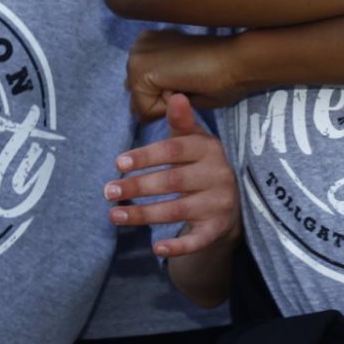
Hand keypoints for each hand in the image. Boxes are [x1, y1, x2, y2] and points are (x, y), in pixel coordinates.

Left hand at [104, 93, 239, 258]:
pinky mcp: (218, 228)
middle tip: (108, 191)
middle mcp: (218, 175)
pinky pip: (198, 239)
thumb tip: (174, 94)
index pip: (174, 150)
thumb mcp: (194, 139)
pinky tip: (156, 249)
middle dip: (138, 187)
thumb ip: (180, 120)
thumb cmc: (202, 162)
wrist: (234, 198)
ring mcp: (220, 204)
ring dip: (144, 214)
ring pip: (178, 210)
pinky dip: (178, 246)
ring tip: (114, 216)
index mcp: (208, 149)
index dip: (146, 156)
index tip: (118, 163)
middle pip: (173, 181)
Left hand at [125, 26, 243, 120]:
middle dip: (162, 102)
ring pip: (140, 107)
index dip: (169, 97)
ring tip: (187, 83)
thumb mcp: (182, 80)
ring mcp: (135, 56)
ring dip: (165, 106)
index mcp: (148, 44)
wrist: (237, 60)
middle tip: (189, 82)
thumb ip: (161, 85)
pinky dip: (167, 110)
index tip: (190, 78)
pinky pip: (145, 112)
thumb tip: (140, 93)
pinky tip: (184, 86)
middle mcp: (136, 46)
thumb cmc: (221, 74)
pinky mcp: (140, 70)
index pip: (142, 90)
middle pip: (137, 99)